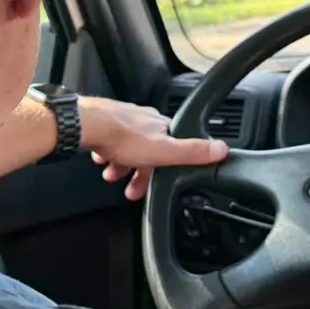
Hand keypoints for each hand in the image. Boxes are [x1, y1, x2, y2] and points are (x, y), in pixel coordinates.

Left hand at [79, 96, 228, 199]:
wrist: (87, 125)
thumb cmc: (123, 138)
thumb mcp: (165, 151)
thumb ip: (193, 152)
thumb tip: (222, 149)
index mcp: (162, 126)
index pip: (173, 146)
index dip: (167, 166)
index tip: (159, 181)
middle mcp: (144, 119)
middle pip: (147, 150)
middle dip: (139, 171)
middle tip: (131, 190)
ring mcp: (123, 118)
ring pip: (126, 146)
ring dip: (121, 165)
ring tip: (112, 176)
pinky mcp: (104, 122)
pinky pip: (108, 140)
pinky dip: (106, 153)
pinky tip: (102, 161)